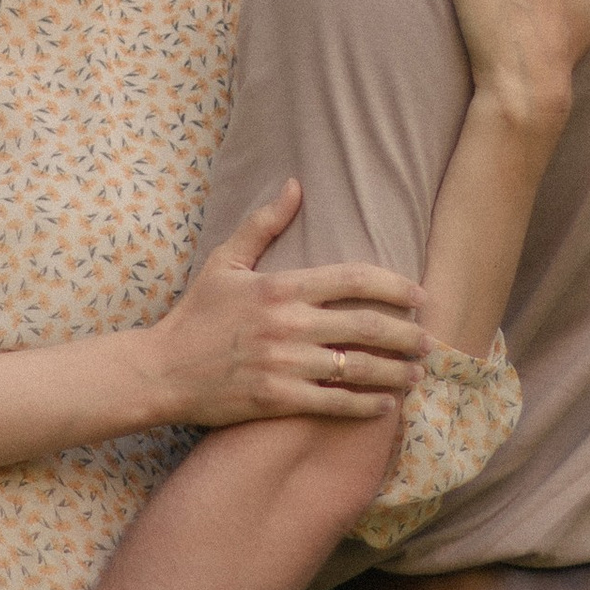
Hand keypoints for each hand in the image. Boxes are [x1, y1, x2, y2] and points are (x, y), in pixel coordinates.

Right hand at [147, 177, 429, 425]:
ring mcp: (284, 363)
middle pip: (366, 325)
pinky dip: (365, 405)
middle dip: (406, 333)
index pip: (354, 279)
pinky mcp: (276, 399)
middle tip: (429, 339)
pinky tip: (385, 405)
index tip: (420, 295)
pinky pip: (334, 403)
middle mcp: (288, 324)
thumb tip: (295, 185)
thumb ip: (263, 223)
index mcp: (280, 287)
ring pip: (357, 367)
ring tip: (415, 373)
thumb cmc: (195, 316)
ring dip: (394, 371)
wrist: (160, 370)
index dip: (395, 286)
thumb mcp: (225, 261)